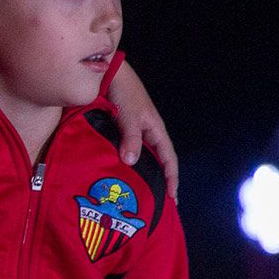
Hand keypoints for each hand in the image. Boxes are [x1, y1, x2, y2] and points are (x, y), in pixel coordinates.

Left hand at [108, 60, 178, 201]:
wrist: (106, 74)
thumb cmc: (123, 91)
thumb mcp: (130, 115)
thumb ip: (131, 137)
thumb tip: (131, 162)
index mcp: (155, 130)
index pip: (168, 160)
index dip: (172, 179)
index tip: (172, 199)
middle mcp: (145, 134)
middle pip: (155, 163)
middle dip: (157, 183)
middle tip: (154, 204)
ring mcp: (131, 133)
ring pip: (138, 159)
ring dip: (138, 176)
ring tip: (134, 196)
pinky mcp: (116, 132)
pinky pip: (122, 153)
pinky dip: (121, 165)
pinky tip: (114, 176)